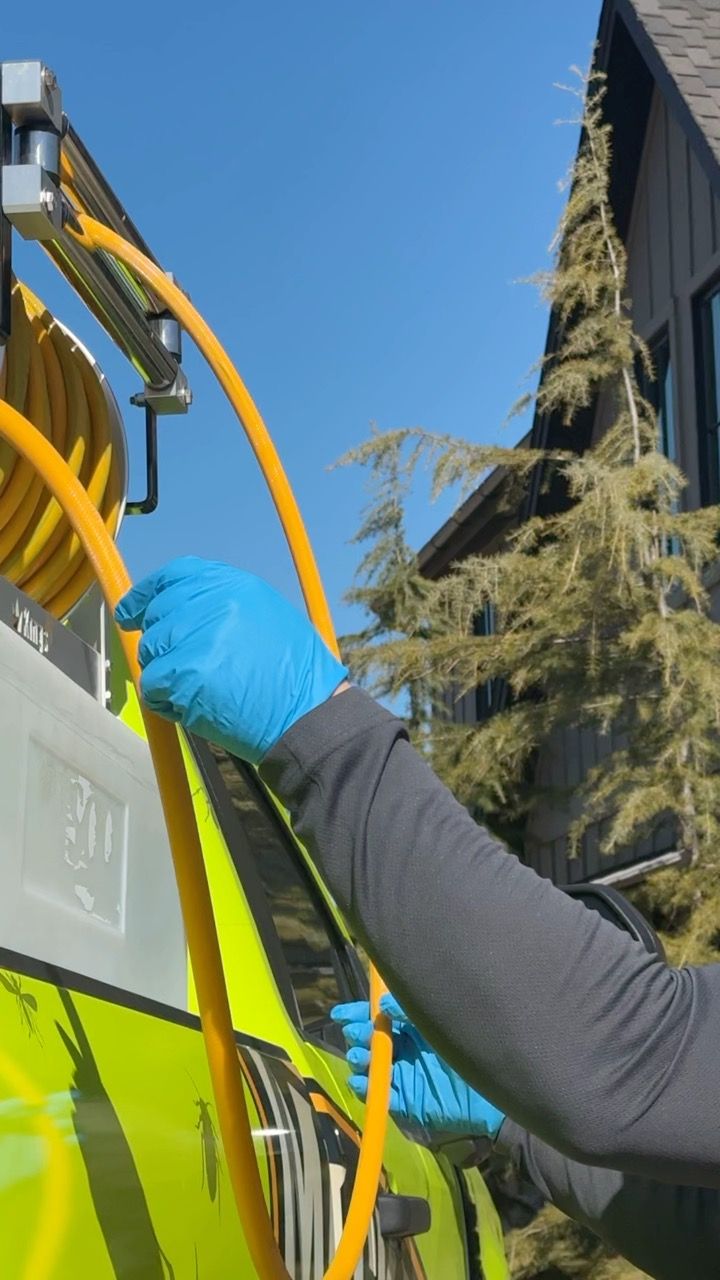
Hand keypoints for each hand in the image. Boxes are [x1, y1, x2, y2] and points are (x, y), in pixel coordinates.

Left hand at [115, 557, 346, 763]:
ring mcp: (196, 636)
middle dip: (161, 645)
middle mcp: (213, 602)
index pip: (175, 575)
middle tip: (184, 669)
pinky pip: (152, 684)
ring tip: (202, 691)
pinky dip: (164, 701)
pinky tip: (193, 707)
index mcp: (235, 585)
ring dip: (165, 675)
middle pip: (157, 616)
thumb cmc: (294, 678)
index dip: (147, 593)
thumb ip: (222, 606)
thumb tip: (175, 611)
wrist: (311, 717)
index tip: (131, 611)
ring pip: (151, 652)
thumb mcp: (266, 618)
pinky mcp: (185, 673)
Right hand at [331, 996, 504, 1137]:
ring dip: (358, 1060)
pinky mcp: (404, 1101)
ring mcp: (402, 1075)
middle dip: (357, 1035)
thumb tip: (381, 1006)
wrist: (491, 1092)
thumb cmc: (469, 1048)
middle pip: (368, 1040)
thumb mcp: (440, 1022)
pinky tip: (362, 1080)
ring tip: (361, 1056)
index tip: (340, 1015)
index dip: (357, 1015)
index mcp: (412, 1028)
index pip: (377, 1018)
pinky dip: (365, 1087)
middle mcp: (403, 1049)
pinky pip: (377, 1094)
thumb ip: (411, 1011)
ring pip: (368, 1066)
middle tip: (357, 1034)